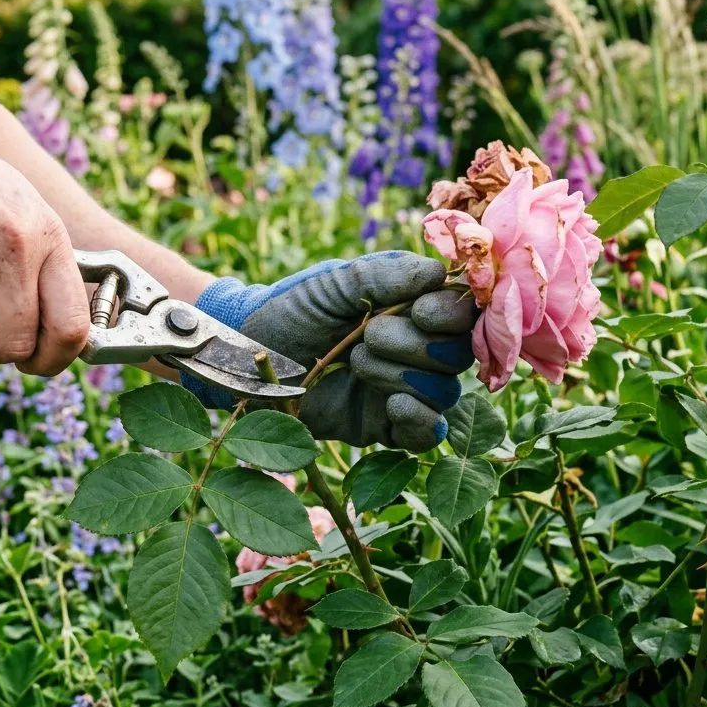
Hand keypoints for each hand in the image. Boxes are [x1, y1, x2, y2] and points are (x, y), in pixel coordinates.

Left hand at [191, 251, 477, 451]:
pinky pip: (427, 433)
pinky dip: (421, 420)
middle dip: (419, 345)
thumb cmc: (289, 310)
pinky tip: (393, 405)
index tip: (419, 311)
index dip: (451, 314)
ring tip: (357, 361)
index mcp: (410, 306)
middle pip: (457, 354)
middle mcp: (415, 349)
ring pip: (445, 392)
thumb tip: (437, 273)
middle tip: (370, 336)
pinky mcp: (385, 426)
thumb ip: (383, 276)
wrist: (246, 357)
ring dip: (405, 376)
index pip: (461, 312)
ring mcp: (403, 389)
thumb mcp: (332, 284)